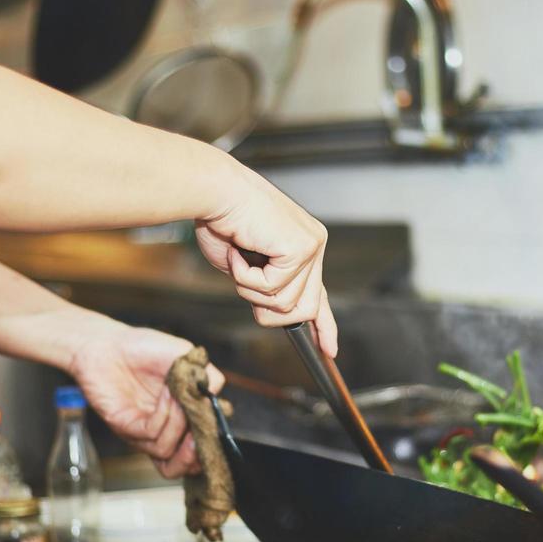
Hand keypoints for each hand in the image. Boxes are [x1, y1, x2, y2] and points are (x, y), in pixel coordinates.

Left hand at [68, 321, 224, 478]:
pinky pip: (150, 435)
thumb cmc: (145, 348)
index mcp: (184, 417)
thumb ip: (209, 376)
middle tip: (201, 432)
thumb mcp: (186, 357)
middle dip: (196, 454)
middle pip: (184, 464)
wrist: (109, 343)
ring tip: (178, 395)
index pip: (202, 446)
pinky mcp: (126, 427)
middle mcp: (165, 429)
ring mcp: (145, 431)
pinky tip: (167, 394)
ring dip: (178, 423)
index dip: (211, 444)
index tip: (216, 426)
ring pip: (167, 451)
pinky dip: (163, 416)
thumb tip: (218, 397)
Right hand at [196, 167, 338, 357]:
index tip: (329, 350)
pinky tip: (240, 251)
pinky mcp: (301, 248)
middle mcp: (314, 245)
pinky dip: (245, 277)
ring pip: (285, 304)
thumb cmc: (220, 220)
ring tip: (239, 257)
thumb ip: (266, 286)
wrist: (213, 191)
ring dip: (250, 289)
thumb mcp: (246, 264)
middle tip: (243, 279)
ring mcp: (311, 246)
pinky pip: (272, 289)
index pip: (319, 295)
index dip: (323, 326)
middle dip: (267, 308)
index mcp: (303, 247)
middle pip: (303, 309)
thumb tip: (273, 311)